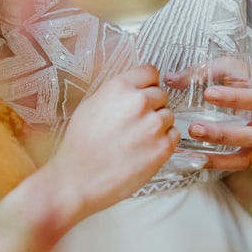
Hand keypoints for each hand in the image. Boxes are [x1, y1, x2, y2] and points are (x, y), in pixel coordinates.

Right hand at [49, 65, 178, 212]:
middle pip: (161, 94)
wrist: (77, 180)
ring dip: (158, 125)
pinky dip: (164, 141)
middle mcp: (139, 102)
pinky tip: (145, 149)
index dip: (147, 84)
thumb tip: (131, 90)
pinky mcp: (163, 147)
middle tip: (136, 123)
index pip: (150, 72)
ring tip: (138, 139)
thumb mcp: (90, 106)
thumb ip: (116, 94)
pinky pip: (174, 135)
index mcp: (119, 88)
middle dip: (152, 106)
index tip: (145, 91)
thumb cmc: (79, 147)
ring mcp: (153, 125)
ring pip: (168, 115)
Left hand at [181, 64, 251, 170]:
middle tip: (194, 128)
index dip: (233, 98)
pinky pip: (239, 164)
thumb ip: (204, 73)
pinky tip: (197, 160)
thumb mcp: (233, 70)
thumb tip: (170, 79)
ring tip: (192, 145)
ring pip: (247, 154)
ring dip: (219, 153)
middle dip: (222, 133)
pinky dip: (218, 164)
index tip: (209, 94)